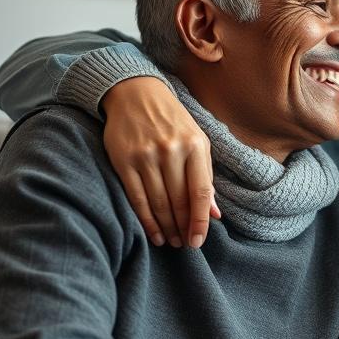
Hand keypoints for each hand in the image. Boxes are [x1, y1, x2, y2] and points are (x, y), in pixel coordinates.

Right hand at [102, 77, 218, 248]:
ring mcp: (146, 156)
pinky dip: (146, 220)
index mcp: (195, 146)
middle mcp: (171, 151)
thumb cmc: (173, 121)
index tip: (199, 241)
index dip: (200, 220)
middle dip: (183, 227)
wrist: (136, 93)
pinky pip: (136, 198)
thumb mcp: (198, 142)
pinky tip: (154, 233)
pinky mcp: (124, 161)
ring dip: (166, 227)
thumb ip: (206, 176)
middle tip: (185, 245)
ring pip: (158, 202)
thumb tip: (214, 214)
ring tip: (172, 242)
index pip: (201, 192)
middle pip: (179, 200)